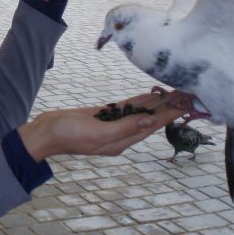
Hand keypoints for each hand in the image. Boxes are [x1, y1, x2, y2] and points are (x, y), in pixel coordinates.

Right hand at [17, 91, 183, 161]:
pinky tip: (150, 94)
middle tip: (187, 94)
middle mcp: (120, 135)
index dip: (170, 115)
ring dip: (157, 102)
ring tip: (175, 92)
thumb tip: (150, 122)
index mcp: (121, 142)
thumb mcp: (98, 132)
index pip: (152, 126)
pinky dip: (140, 100)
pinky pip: (127, 108)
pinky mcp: (103, 116)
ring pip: (141, 112)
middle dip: (169, 107)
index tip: (187, 104)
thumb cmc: (68, 134)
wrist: (46, 132)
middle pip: (151, 119)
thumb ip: (124, 127)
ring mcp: (112, 125)